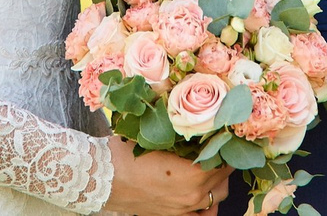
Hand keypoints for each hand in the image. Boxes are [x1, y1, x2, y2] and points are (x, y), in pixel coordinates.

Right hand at [103, 137, 231, 215]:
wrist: (101, 178)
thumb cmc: (125, 153)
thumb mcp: (156, 135)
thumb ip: (182, 133)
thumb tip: (202, 120)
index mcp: (192, 175)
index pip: (223, 159)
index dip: (226, 144)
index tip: (224, 133)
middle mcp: (192, 196)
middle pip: (223, 179)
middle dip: (223, 162)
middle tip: (218, 146)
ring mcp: (183, 210)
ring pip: (215, 198)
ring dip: (217, 182)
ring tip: (211, 167)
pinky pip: (200, 215)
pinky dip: (205, 204)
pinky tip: (200, 191)